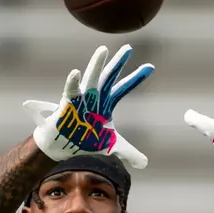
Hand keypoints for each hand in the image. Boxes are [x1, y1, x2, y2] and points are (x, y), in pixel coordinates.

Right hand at [24, 44, 153, 168]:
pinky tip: (76, 73)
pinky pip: (70, 91)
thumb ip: (129, 152)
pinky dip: (73, 82)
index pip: (123, 87)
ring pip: (91, 78)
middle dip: (118, 63)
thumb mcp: (110, 147)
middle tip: (129, 48)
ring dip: (96, 64)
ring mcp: (81, 98)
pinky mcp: (67, 104)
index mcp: (105, 103)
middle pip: (109, 76)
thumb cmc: (84, 140)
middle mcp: (95, 96)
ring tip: (103, 50)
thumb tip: (145, 164)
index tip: (151, 67)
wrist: (62, 147)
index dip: (136, 78)